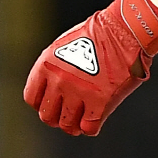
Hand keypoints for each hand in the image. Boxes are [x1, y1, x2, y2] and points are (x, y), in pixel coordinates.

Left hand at [23, 0, 157, 136]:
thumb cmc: (99, 33)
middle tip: (69, 112)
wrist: (125, 29)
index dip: (43, 103)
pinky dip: (91, 126)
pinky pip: (89, 128)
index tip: (53, 102)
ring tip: (83, 117)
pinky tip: (97, 116)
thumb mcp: (65, 44)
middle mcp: (59, 81)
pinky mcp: (100, 102)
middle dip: (57, 116)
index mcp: (47, 65)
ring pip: (67, 125)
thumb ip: (55, 67)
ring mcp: (79, 93)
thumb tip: (53, 87)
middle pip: (47, 116)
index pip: (32, 98)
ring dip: (74, 124)